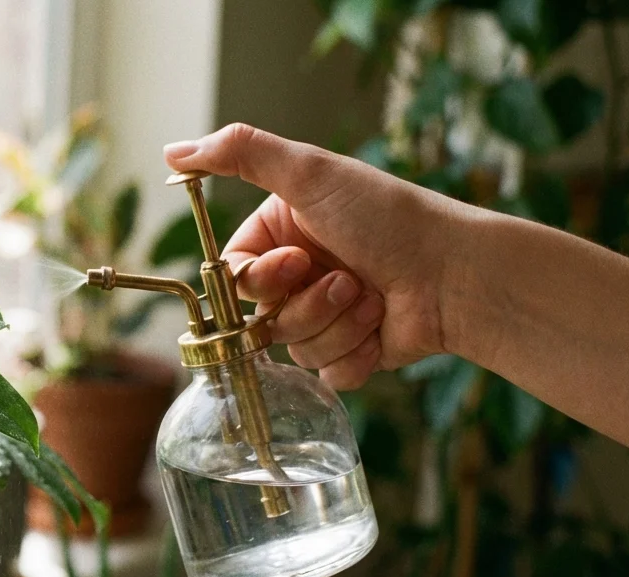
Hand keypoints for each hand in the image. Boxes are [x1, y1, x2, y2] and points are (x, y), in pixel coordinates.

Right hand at [164, 124, 462, 388]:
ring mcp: (325, 316)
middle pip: (259, 317)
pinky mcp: (350, 355)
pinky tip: (382, 329)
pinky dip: (355, 354)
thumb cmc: (390, 218)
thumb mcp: (309, 173)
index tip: (295, 263)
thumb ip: (239, 155)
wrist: (456, 274)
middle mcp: (300, 276)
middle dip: (304, 303)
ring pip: (291, 347)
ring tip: (372, 298)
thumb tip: (171, 150)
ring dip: (335, 325)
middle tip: (346, 279)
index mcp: (283, 234)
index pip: (234, 275)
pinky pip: (324, 374)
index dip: (259, 279)